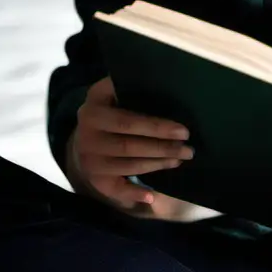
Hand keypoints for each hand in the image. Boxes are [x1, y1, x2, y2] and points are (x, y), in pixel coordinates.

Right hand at [67, 75, 193, 211]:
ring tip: (181, 159)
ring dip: (158, 164)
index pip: (127, 121)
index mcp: (92, 111)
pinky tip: (152, 196)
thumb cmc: (108, 110)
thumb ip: (125, 84)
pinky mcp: (94, 180)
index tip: (184, 130)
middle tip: (189, 149)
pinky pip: (116, 189)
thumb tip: (160, 75)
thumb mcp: (108, 92)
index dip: (157, 127)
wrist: (83, 138)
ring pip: (129, 165)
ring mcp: (89, 161)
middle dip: (163, 148)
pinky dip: (134, 193)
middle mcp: (86, 137)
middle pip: (130, 145)